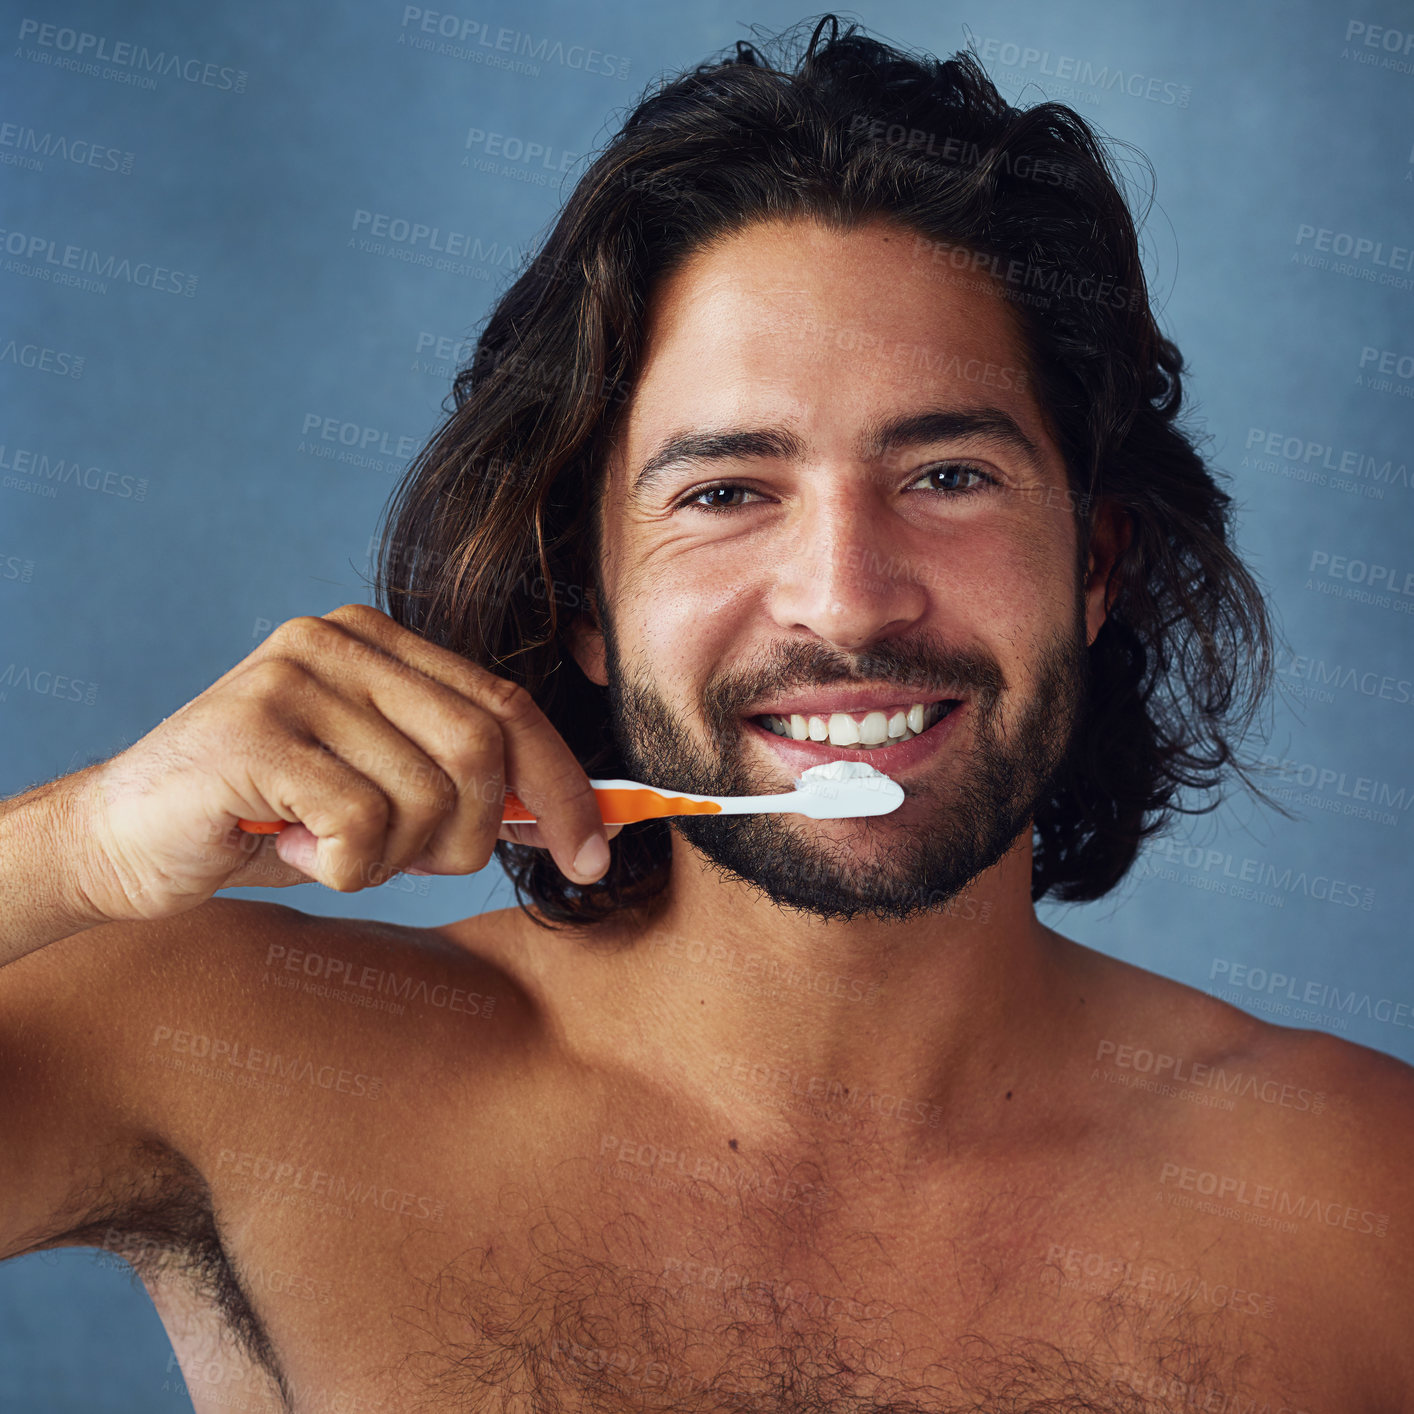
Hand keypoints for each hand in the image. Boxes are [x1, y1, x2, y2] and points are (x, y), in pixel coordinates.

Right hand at [69, 604, 615, 921]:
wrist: (128, 840)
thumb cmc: (273, 821)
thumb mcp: (386, 794)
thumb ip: (465, 783)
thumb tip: (573, 816)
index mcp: (382, 643)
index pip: (510, 705)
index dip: (564, 785)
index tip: (593, 854)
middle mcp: (339, 640)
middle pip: (481, 747)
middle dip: (470, 835)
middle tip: (410, 861)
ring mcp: (293, 677)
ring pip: (425, 795)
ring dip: (393, 859)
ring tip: (330, 849)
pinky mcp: (253, 730)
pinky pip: (361, 824)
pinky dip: (344, 868)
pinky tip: (292, 849)